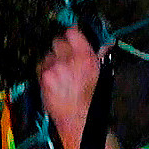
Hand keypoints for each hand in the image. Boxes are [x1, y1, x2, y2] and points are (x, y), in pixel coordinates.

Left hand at [36, 27, 100, 148]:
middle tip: (63, 57)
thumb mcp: (101, 73)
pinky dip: (44, 70)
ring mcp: (54, 67)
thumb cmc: (91, 97)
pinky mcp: (44, 77)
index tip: (70, 34)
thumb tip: (108, 44)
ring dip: (52, 60)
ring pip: (48, 54)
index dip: (71, 33)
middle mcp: (69, 59)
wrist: (78, 116)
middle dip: (60, 48)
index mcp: (85, 56)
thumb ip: (100, 55)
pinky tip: (52, 79)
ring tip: (59, 72)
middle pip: (57, 41)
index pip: (73, 32)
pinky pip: (40, 66)